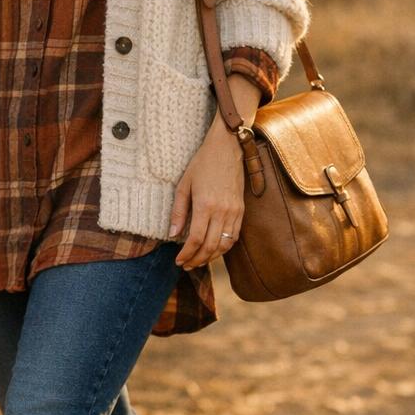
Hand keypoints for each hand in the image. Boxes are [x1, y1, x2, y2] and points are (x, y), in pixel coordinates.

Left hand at [169, 117, 245, 268]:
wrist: (227, 148)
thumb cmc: (202, 164)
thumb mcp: (184, 184)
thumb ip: (178, 211)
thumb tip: (173, 234)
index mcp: (205, 205)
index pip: (196, 239)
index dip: (187, 254)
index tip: (178, 261)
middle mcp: (222, 211)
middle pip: (211, 246)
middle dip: (197, 260)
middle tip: (186, 265)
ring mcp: (234, 212)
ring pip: (224, 245)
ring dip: (211, 257)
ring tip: (198, 261)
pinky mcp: (241, 210)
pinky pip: (234, 236)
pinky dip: (224, 248)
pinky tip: (214, 250)